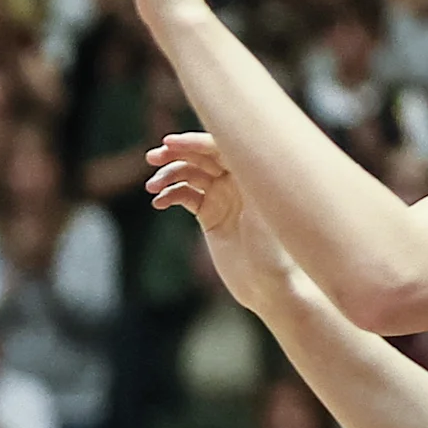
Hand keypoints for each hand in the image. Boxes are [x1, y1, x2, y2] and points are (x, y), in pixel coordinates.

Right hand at [145, 128, 297, 311]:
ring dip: (168, 177)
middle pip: (202, 156)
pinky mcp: (211, 216)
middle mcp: (240, 180)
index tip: (169, 143)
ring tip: (152, 189)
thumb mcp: (262, 210)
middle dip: (176, 155)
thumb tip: (227, 146)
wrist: (269, 285)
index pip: (221, 145)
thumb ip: (247, 177)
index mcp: (256, 172)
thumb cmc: (276, 249)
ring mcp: (224, 197)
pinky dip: (171, 196)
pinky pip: (186, 197)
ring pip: (190, 176)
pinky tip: (159, 203)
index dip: (194, 142)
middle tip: (151, 158)